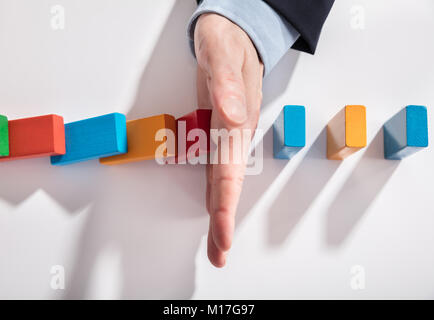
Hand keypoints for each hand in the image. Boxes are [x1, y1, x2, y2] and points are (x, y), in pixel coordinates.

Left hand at [194, 13, 263, 266]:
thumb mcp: (223, 53)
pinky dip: (215, 194)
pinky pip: (216, 168)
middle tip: (219, 255)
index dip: (225, 205)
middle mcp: (234, 133)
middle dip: (224, 222)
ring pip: (223, 180)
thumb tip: (233, 118)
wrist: (234, 35)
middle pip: (228, 184)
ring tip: (217, 245)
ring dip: (220, 214)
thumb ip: (227, 85)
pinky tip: (214, 210)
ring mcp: (227, 135)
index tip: (223, 235)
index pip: (229, 171)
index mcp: (236, 121)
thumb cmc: (227, 43)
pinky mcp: (218, 132)